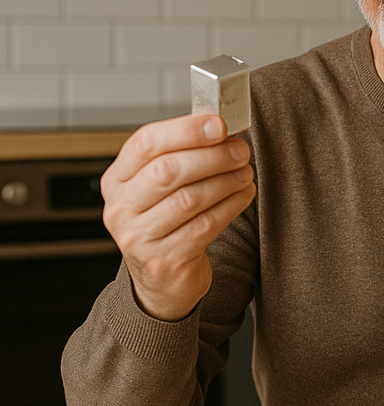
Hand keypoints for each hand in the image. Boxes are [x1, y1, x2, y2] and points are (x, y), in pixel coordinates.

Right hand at [101, 113, 255, 320]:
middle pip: (168, 170)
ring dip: (224, 181)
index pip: (145, 143)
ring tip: (245, 172)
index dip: (185, 130)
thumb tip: (218, 127)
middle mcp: (120, 209)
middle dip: (211, 156)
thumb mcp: (157, 190)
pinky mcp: (165, 260)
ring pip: (189, 199)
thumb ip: (178, 157)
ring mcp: (139, 237)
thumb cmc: (165, 223)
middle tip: (240, 150)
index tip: (218, 124)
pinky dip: (229, 206)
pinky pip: (204, 226)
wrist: (161, 281)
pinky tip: (243, 194)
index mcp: (116, 180)